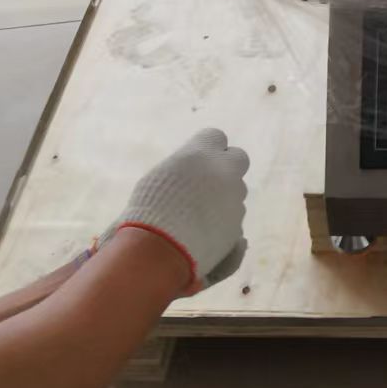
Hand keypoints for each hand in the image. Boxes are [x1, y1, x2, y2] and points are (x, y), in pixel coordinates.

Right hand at [110, 128, 249, 294]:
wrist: (159, 251)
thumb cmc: (147, 211)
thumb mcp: (158, 179)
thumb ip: (183, 170)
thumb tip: (194, 170)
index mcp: (202, 154)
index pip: (216, 136)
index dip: (208, 148)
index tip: (199, 158)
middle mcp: (225, 173)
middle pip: (238, 158)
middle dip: (227, 167)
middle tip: (208, 180)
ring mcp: (234, 200)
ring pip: (236, 191)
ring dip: (223, 198)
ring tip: (194, 216)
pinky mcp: (236, 226)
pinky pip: (233, 218)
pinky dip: (222, 223)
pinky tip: (200, 234)